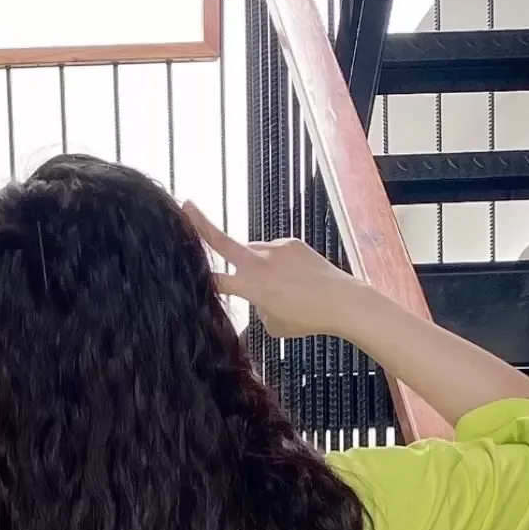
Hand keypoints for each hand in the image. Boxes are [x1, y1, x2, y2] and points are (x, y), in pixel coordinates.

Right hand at [184, 203, 358, 341]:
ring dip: (254, 263)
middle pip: (223, 241)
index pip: (216, 281)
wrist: (340, 300)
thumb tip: (258, 295)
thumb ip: (258, 307)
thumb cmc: (307, 318)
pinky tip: (293, 278)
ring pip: (252, 251)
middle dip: (201, 223)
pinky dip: (276, 263)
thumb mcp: (273, 324)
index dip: (201, 280)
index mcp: (251, 286)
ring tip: (278, 285)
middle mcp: (259, 263)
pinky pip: (273, 251)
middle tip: (187, 205)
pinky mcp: (290, 243)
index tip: (188, 275)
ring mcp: (275, 248)